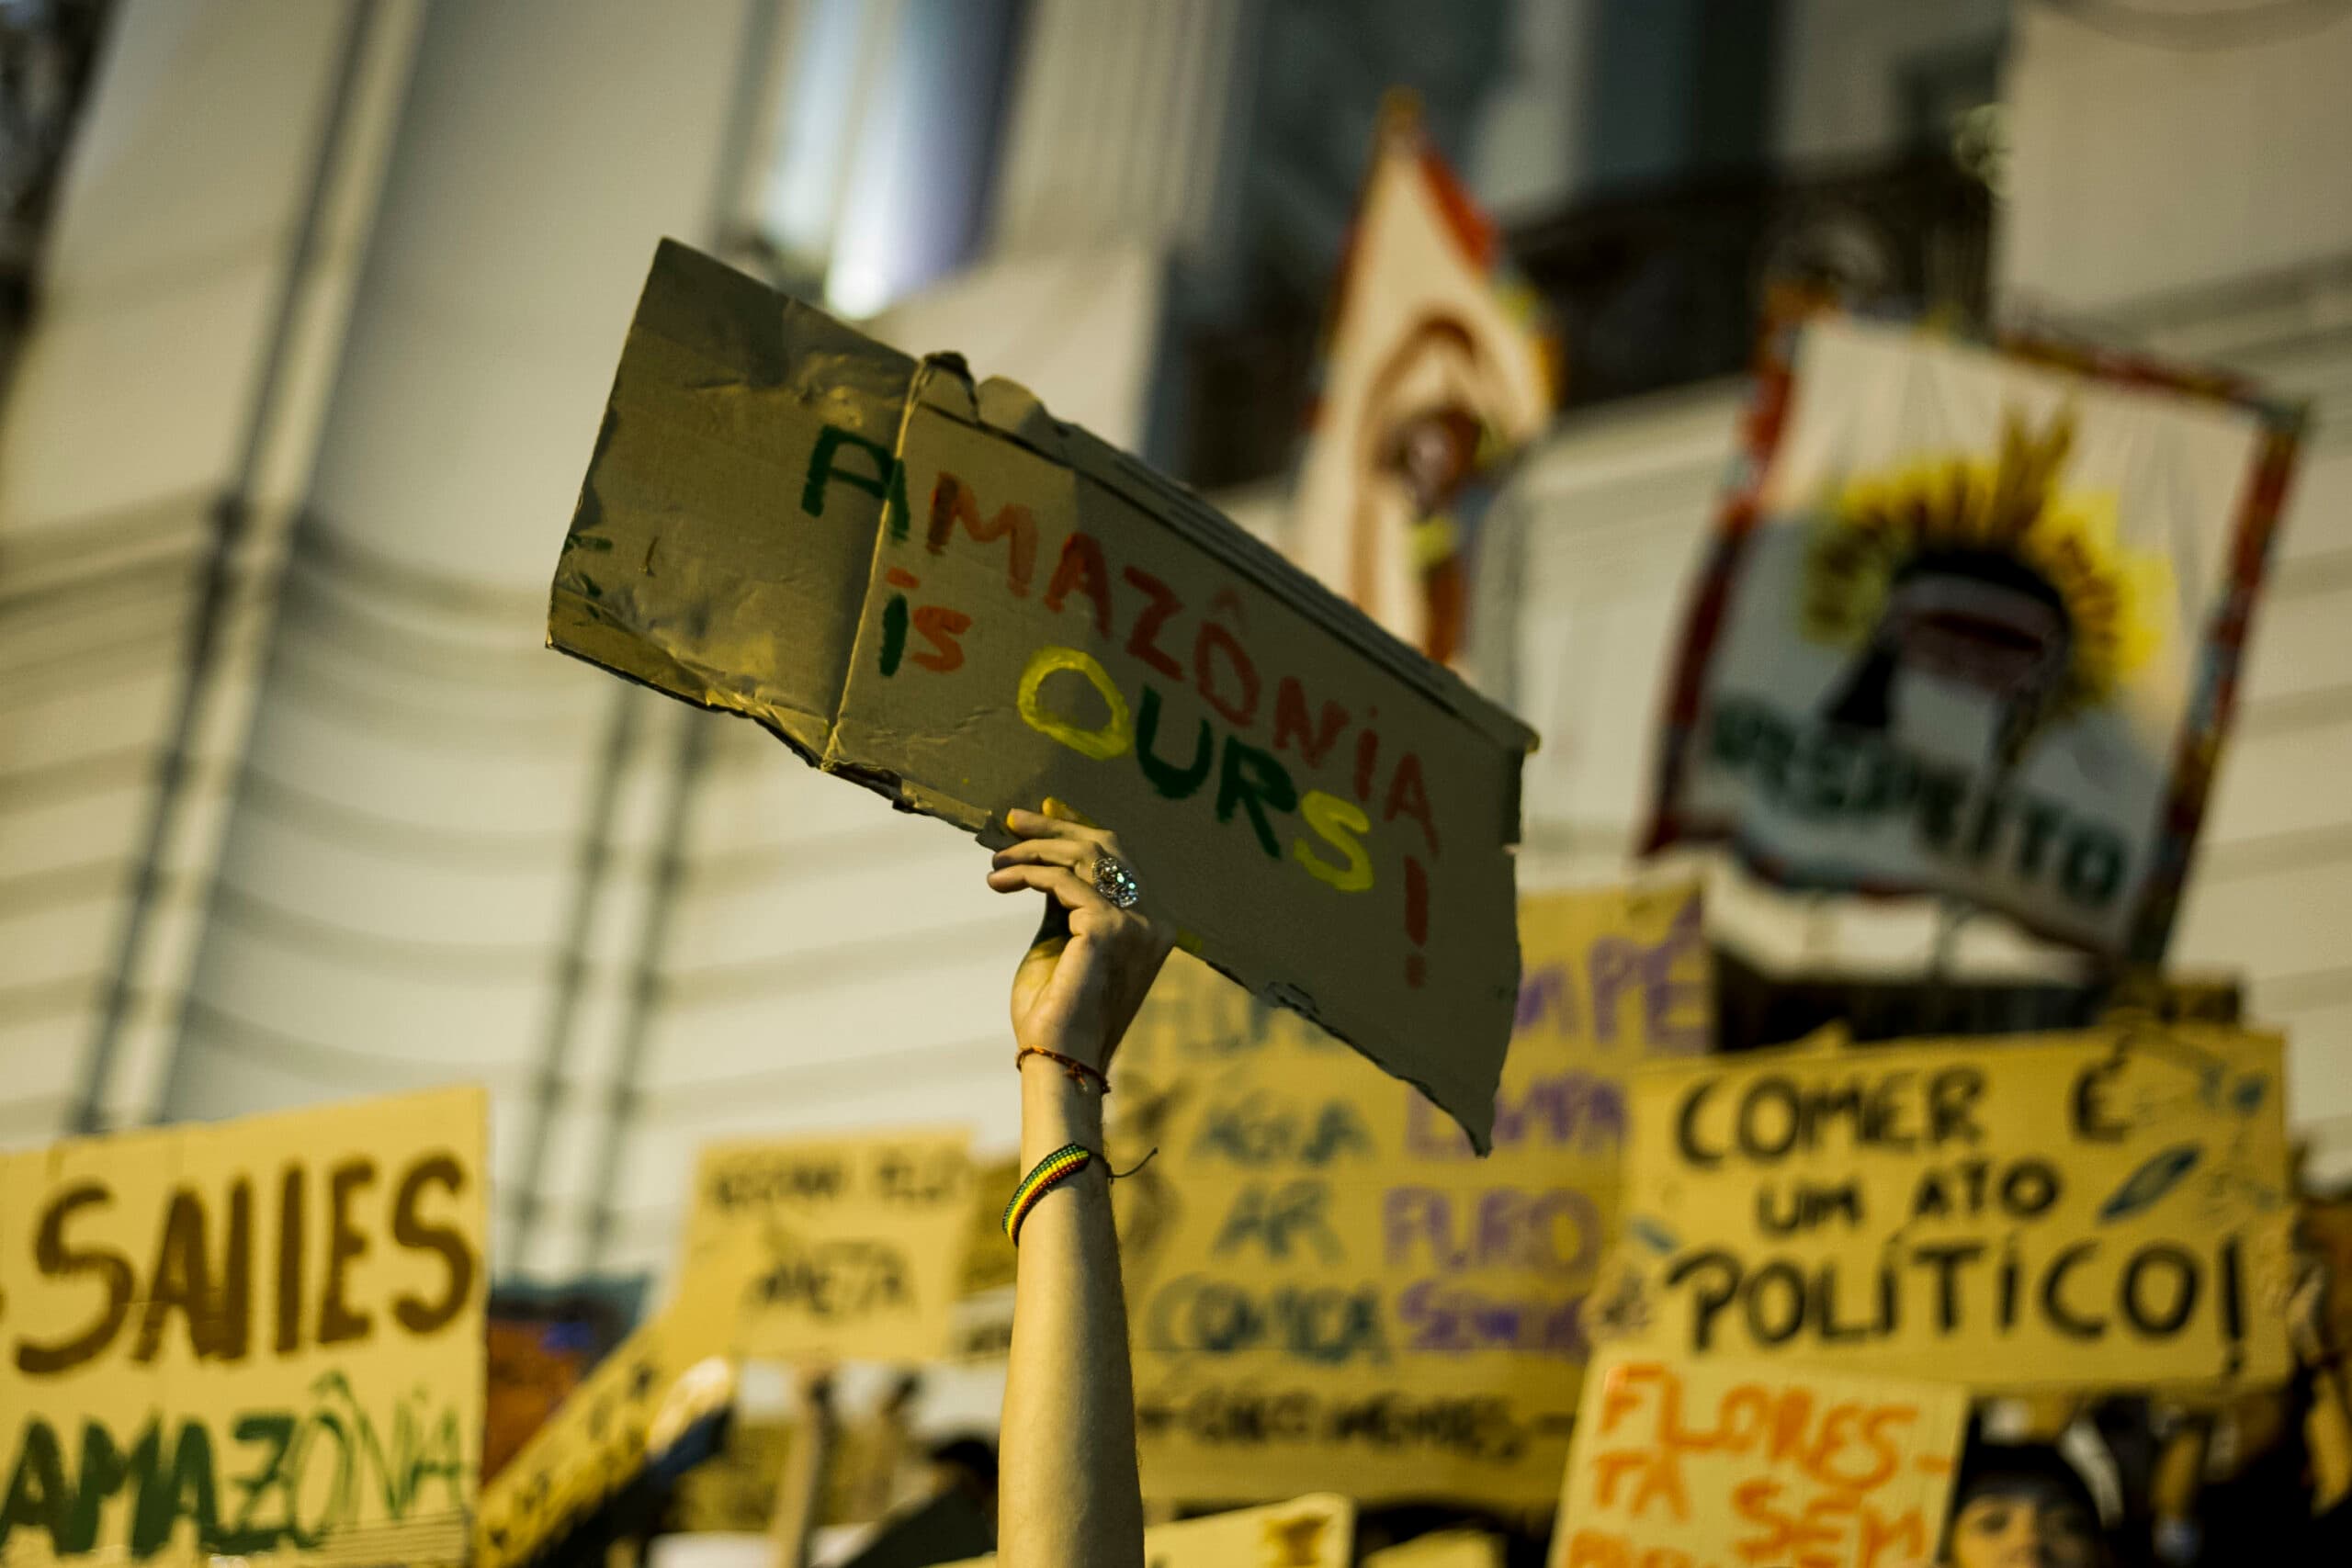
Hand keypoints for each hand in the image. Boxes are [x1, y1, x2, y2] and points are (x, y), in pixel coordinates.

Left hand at [987, 800, 1173, 1073]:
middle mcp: (1153, 921)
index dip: (1077, 829)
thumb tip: (1045, 852)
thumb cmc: (1055, 1007)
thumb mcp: (1059, 936)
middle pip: (1107, 847)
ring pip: (1084, 858)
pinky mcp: (1109, 928)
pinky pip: (1062, 882)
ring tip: (997, 860)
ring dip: (1034, 851)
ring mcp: (1137, 924)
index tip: (1036, 816)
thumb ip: (1061, 894)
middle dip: (1056, 828)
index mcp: (1150, 924)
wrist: (1057, 1055)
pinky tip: (1000, 881)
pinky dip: (1028, 874)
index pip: (1119, 857)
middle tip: (1011, 820)